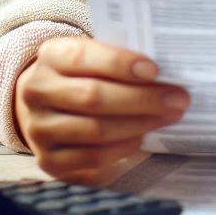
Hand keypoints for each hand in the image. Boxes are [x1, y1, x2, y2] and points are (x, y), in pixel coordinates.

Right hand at [13, 37, 190, 183]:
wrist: (48, 102)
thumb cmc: (86, 72)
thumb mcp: (95, 53)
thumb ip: (121, 57)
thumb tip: (166, 71)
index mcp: (51, 56)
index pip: (83, 57)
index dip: (120, 64)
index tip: (155, 70)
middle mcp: (37, 91)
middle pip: (93, 97)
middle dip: (142, 99)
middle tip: (178, 98)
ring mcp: (39, 129)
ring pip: (95, 130)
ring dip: (139, 124)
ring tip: (169, 116)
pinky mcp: (49, 161)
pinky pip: (92, 158)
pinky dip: (123, 148)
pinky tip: (143, 136)